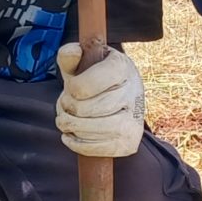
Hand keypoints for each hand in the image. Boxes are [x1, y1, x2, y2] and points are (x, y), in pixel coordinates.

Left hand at [55, 40, 144, 156]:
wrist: (119, 100)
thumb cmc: (95, 78)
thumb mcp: (82, 63)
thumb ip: (71, 56)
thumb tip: (72, 52)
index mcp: (122, 67)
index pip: (83, 86)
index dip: (71, 89)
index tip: (72, 87)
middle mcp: (134, 93)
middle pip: (84, 109)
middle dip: (67, 108)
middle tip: (67, 104)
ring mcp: (134, 121)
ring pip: (89, 130)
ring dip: (70, 126)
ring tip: (67, 119)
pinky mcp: (129, 144)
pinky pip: (94, 148)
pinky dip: (76, 143)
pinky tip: (72, 133)